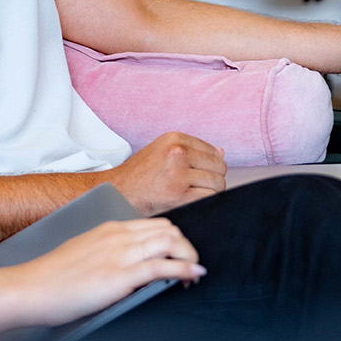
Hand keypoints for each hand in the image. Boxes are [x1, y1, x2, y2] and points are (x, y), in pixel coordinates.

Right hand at [0, 218, 203, 333]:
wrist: (31, 287)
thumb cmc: (52, 276)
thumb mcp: (83, 253)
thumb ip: (107, 252)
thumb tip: (128, 264)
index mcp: (109, 228)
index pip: (155, 224)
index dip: (175, 240)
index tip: (179, 258)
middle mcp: (118, 235)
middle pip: (169, 229)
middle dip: (187, 247)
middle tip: (190, 268)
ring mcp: (120, 254)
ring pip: (171, 242)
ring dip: (189, 257)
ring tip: (192, 275)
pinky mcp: (120, 275)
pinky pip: (163, 266)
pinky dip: (184, 269)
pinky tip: (192, 277)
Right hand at [105, 131, 225, 214]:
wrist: (119, 191)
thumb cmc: (140, 173)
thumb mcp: (162, 151)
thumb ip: (191, 150)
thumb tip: (220, 152)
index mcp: (174, 138)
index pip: (213, 151)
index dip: (208, 165)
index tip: (196, 173)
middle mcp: (177, 152)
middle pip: (218, 167)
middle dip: (212, 178)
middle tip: (196, 185)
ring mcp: (179, 173)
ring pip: (217, 183)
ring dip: (210, 192)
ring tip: (192, 193)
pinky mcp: (180, 194)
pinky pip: (210, 197)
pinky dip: (205, 201)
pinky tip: (191, 201)